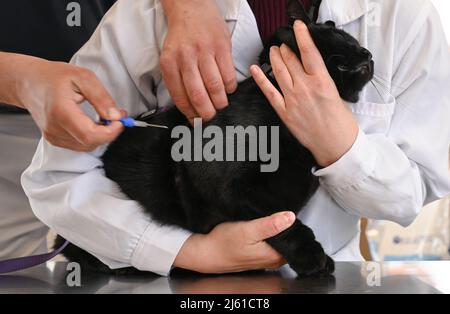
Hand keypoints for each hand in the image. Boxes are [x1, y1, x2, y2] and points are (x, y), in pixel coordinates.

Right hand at [12, 54, 125, 150]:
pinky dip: (91, 136)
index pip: (91, 135)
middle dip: (109, 132)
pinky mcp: (54, 139)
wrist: (28, 82)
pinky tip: (92, 122)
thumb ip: (102, 98)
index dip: (110, 131)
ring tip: (104, 116)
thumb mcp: (83, 77)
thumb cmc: (53, 76)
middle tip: (117, 116)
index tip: (120, 120)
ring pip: (87, 145)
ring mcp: (53, 136)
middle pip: (90, 142)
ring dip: (101, 134)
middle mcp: (55, 128)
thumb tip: (116, 116)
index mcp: (61, 112)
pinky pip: (79, 144)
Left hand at [160, 0, 236, 121]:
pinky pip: (229, 74)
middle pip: (198, 95)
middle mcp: (186, 58)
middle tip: (210, 117)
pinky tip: (227, 88)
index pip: (180, 97)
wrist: (191, 7)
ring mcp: (205, 51)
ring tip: (220, 104)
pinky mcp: (221, 46)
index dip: (190, 113)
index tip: (195, 121)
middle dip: (206, 113)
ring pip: (215, 87)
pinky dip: (230, 87)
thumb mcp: (170, 57)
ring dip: (220, 101)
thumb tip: (189, 109)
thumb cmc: (181, 38)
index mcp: (169, 63)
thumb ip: (176, 80)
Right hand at [174, 212, 295, 273]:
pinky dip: (270, 234)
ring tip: (270, 217)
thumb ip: (270, 225)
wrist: (207, 253)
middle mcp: (274, 260)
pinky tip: (263, 226)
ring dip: (277, 229)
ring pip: (281, 240)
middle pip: (290, 239)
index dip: (293, 223)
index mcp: (275, 255)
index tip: (286, 210)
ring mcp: (267, 259)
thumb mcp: (247, 230)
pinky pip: (272, 243)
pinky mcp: (260, 255)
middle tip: (276, 211)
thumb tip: (290, 217)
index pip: (296, 238)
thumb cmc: (224, 243)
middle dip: (286, 225)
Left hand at [251, 21, 358, 166]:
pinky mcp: (284, 112)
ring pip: (279, 72)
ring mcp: (292, 100)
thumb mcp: (337, 93)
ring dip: (274, 58)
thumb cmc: (341, 122)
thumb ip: (321, 81)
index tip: (297, 26)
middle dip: (285, 48)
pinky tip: (254, 69)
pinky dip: (261, 79)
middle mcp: (305, 87)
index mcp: (322, 81)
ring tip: (272, 50)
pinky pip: (269, 92)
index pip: (308, 51)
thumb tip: (310, 71)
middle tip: (282, 43)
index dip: (301, 35)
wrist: (336, 146)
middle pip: (291, 60)